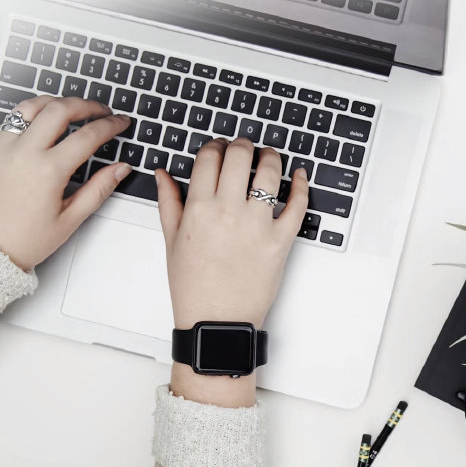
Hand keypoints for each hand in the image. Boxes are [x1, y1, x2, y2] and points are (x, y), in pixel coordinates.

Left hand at [0, 95, 131, 269]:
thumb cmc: (21, 240)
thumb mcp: (69, 219)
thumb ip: (98, 189)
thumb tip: (120, 169)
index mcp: (47, 171)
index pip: (88, 135)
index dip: (110, 125)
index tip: (119, 123)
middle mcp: (23, 152)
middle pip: (60, 109)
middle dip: (86, 105)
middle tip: (100, 110)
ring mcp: (2, 147)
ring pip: (32, 106)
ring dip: (56, 103)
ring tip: (71, 109)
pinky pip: (12, 121)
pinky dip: (31, 117)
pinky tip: (41, 126)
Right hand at [156, 138, 308, 406]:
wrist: (217, 321)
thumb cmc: (193, 287)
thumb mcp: (172, 242)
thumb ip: (169, 202)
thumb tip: (164, 174)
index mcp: (199, 209)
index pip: (209, 157)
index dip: (215, 146)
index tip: (219, 148)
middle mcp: (228, 212)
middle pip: (239, 156)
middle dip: (242, 145)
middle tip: (244, 148)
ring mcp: (257, 225)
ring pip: (270, 173)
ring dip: (271, 157)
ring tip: (269, 157)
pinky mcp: (281, 241)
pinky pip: (297, 205)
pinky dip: (301, 185)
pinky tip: (299, 176)